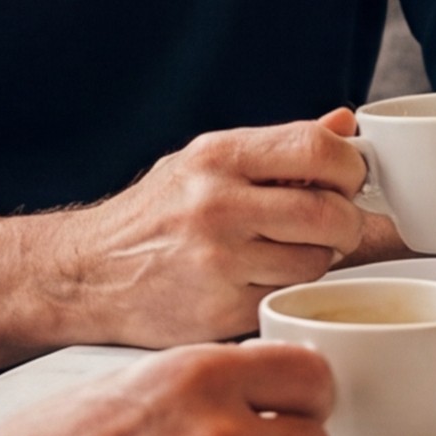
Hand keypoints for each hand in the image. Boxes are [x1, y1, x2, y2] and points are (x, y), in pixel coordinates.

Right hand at [44, 114, 374, 346]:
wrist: (86, 274)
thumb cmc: (153, 217)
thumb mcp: (202, 163)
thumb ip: (275, 148)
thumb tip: (343, 125)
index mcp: (216, 156)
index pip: (317, 148)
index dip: (349, 167)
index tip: (346, 181)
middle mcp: (216, 204)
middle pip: (329, 212)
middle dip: (346, 222)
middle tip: (334, 227)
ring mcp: (218, 260)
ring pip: (316, 262)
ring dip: (317, 261)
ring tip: (286, 254)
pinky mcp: (220, 310)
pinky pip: (288, 298)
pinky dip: (288, 292)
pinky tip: (262, 282)